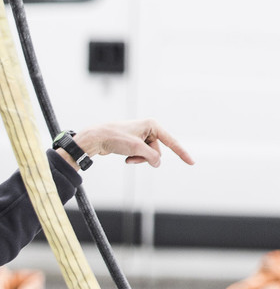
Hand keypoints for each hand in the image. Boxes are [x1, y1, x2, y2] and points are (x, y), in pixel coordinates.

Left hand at [72, 120, 192, 168]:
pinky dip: (134, 158)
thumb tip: (157, 163)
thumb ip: (151, 157)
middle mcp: (148, 128)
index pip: (171, 142)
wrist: (96, 139)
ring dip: (139, 159)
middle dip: (147, 157)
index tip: (192, 163)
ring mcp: (141, 136)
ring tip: (127, 158)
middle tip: (133, 156)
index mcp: (152, 125)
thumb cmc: (115, 138)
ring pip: (148, 154)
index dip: (182, 153)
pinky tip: (125, 158)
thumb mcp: (137, 148)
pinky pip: (140, 155)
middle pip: (157, 151)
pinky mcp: (134, 142)